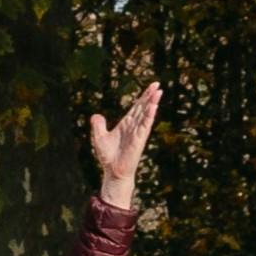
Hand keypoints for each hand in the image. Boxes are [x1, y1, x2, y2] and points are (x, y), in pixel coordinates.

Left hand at [86, 80, 161, 204]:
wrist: (113, 171)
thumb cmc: (108, 156)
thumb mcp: (99, 137)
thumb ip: (98, 125)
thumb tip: (96, 115)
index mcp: (126, 123)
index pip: (136, 107)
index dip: (143, 96)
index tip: (151, 86)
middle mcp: (134, 126)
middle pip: (143, 107)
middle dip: (150, 96)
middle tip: (158, 84)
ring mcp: (137, 132)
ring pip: (146, 114)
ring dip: (152, 103)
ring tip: (159, 92)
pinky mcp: (139, 139)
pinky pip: (145, 125)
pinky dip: (149, 115)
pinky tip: (153, 107)